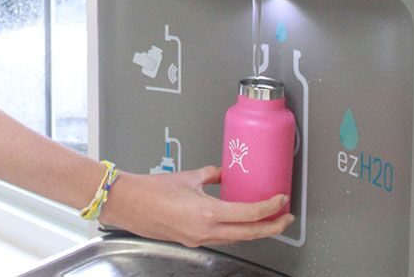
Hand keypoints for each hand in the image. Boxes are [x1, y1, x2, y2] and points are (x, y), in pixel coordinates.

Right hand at [99, 166, 293, 247]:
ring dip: (254, 230)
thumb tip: (224, 173)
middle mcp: (206, 230)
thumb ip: (210, 175)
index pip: (249, 214)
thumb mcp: (188, 177)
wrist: (128, 203)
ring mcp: (199, 238)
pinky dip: (235, 230)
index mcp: (208, 213)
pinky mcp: (192, 240)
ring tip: (266, 219)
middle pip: (250, 234)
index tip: (281, 200)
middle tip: (285, 217)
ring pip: (236, 238)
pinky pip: (221, 237)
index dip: (270, 208)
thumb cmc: (152, 189)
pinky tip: (237, 221)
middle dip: (271, 226)